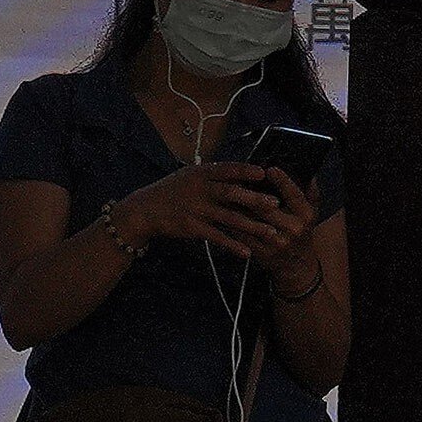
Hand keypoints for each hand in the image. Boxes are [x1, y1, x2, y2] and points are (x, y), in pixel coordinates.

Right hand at [112, 163, 303, 263]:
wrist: (146, 209)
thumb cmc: (173, 191)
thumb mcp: (190, 176)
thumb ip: (213, 176)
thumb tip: (241, 174)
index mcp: (200, 173)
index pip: (227, 169)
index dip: (245, 171)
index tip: (264, 174)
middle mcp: (199, 189)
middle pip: (231, 193)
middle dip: (255, 199)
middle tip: (276, 204)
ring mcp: (196, 209)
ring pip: (229, 218)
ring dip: (252, 226)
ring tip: (270, 233)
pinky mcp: (192, 228)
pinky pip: (217, 237)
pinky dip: (233, 245)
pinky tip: (247, 252)